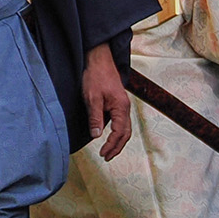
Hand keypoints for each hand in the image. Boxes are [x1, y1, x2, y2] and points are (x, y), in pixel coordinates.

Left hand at [83, 44, 132, 160]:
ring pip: (125, 127)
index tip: (102, 153)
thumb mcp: (92, 99)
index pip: (119, 132)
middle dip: (117, 146)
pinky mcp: (118, 102)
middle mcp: (125, 107)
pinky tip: (108, 135)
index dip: (111, 145)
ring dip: (118, 141)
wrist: (99, 60)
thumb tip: (96, 136)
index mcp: (121, 107)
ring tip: (109, 150)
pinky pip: (121, 121)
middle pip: (126, 132)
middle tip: (107, 157)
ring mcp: (122, 104)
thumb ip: (95, 118)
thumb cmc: (96, 77)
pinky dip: (117, 132)